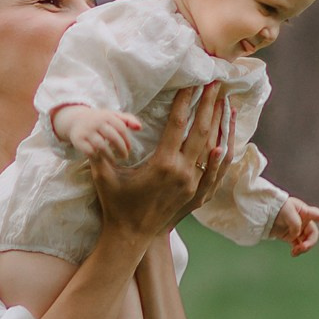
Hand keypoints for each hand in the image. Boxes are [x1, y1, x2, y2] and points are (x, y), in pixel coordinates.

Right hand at [55, 102, 141, 162]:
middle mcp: (96, 122)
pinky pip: (89, 151)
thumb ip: (128, 120)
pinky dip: (97, 157)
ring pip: (101, 145)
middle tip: (125, 157)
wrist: (75, 120)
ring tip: (114, 161)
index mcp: (107, 116)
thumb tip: (140, 128)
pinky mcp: (78, 140)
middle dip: (121, 149)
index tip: (129, 149)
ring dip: (110, 156)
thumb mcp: (113, 116)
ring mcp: (87, 131)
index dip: (127, 140)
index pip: (121, 128)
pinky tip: (101, 159)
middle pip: (112, 137)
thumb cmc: (99, 120)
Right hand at [90, 83, 236, 247]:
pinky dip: (224, 151)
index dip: (185, 101)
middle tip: (216, 83)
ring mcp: (193, 185)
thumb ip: (99, 153)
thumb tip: (90, 132)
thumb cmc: (116, 204)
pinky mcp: (198, 194)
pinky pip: (218, 169)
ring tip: (226, 102)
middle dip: (209, 104)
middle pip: (201, 131)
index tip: (191, 83)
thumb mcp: (103, 177)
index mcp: (162, 165)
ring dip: (221, 123)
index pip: (177, 124)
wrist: (132, 236)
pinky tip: (228, 136)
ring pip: (214, 147)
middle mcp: (182, 173)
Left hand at [276, 197, 318, 256]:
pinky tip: (293, 253)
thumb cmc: (276, 207)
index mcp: (305, 211)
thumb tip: (297, 236)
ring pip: (306, 242)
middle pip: (313, 234)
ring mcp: (298, 229)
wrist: (263, 213)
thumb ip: (295, 224)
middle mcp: (304, 221)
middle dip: (310, 242)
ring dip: (303, 248)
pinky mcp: (290, 236)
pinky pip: (298, 245)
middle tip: (303, 248)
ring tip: (295, 252)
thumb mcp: (287, 212)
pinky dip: (297, 250)